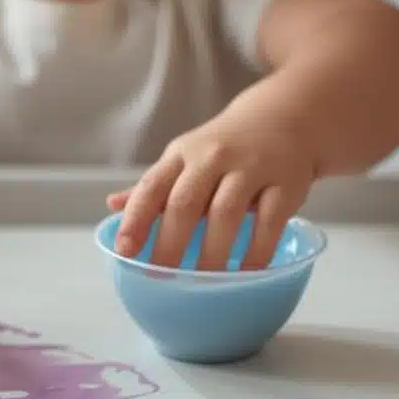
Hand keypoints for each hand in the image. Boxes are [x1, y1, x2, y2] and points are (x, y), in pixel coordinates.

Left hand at [106, 114, 312, 270]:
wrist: (284, 116)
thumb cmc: (223, 147)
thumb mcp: (184, 159)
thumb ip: (153, 187)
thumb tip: (112, 206)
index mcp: (181, 155)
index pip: (151, 186)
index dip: (135, 219)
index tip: (125, 251)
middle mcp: (213, 157)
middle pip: (185, 202)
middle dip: (170, 243)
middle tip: (162, 278)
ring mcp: (251, 168)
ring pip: (226, 212)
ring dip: (212, 252)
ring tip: (205, 282)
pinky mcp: (285, 182)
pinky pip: (270, 221)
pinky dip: (257, 251)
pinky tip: (248, 272)